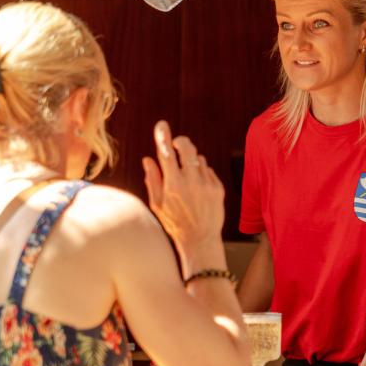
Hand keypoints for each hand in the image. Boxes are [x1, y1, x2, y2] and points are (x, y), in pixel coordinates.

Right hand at [141, 122, 224, 256]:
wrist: (200, 239)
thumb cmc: (174, 223)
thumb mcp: (157, 204)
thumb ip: (152, 179)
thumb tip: (148, 159)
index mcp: (173, 185)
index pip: (166, 153)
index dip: (163, 136)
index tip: (161, 125)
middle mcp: (191, 181)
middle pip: (187, 147)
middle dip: (180, 142)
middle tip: (176, 145)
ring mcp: (207, 184)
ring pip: (198, 158)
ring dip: (191, 161)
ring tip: (186, 178)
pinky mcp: (218, 188)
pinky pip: (208, 170)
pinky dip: (201, 173)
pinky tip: (197, 189)